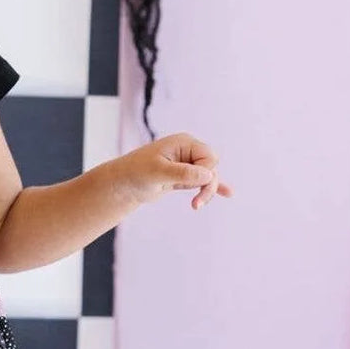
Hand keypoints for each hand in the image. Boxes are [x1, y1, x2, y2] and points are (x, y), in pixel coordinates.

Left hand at [117, 132, 233, 209]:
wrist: (121, 185)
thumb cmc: (135, 173)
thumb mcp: (158, 173)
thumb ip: (183, 173)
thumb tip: (208, 175)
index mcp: (183, 142)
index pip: (209, 157)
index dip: (207, 173)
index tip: (196, 188)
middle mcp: (187, 151)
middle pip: (212, 166)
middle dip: (209, 184)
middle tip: (197, 203)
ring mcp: (186, 164)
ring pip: (208, 176)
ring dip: (206, 191)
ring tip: (196, 206)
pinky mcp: (184, 177)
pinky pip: (203, 181)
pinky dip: (213, 187)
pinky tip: (228, 194)